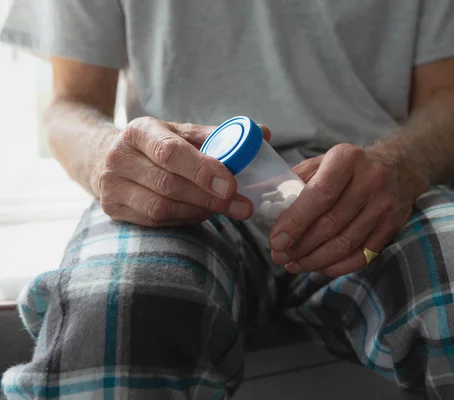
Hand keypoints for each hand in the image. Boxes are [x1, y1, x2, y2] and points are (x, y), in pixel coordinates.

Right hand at [96, 116, 270, 226]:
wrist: (109, 158)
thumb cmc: (158, 146)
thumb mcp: (182, 134)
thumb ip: (220, 136)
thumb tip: (263, 133)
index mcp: (140, 130)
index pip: (171, 152)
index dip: (203, 170)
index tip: (232, 185)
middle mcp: (120, 157)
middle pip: (169, 184)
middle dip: (210, 197)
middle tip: (242, 206)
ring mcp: (111, 185)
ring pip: (162, 208)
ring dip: (199, 210)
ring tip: (221, 207)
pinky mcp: (112, 209)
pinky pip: (155, 222)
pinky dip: (183, 219)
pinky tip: (198, 212)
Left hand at [269, 143, 428, 276]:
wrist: (400, 166)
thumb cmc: (351, 166)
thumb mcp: (324, 160)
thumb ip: (297, 179)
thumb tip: (267, 203)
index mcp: (347, 159)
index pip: (319, 195)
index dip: (295, 221)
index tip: (276, 240)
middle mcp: (370, 181)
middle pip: (330, 224)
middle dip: (300, 246)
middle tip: (279, 256)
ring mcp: (384, 206)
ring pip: (345, 244)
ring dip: (315, 260)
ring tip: (293, 264)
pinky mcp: (392, 226)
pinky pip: (362, 256)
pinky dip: (337, 267)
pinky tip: (319, 267)